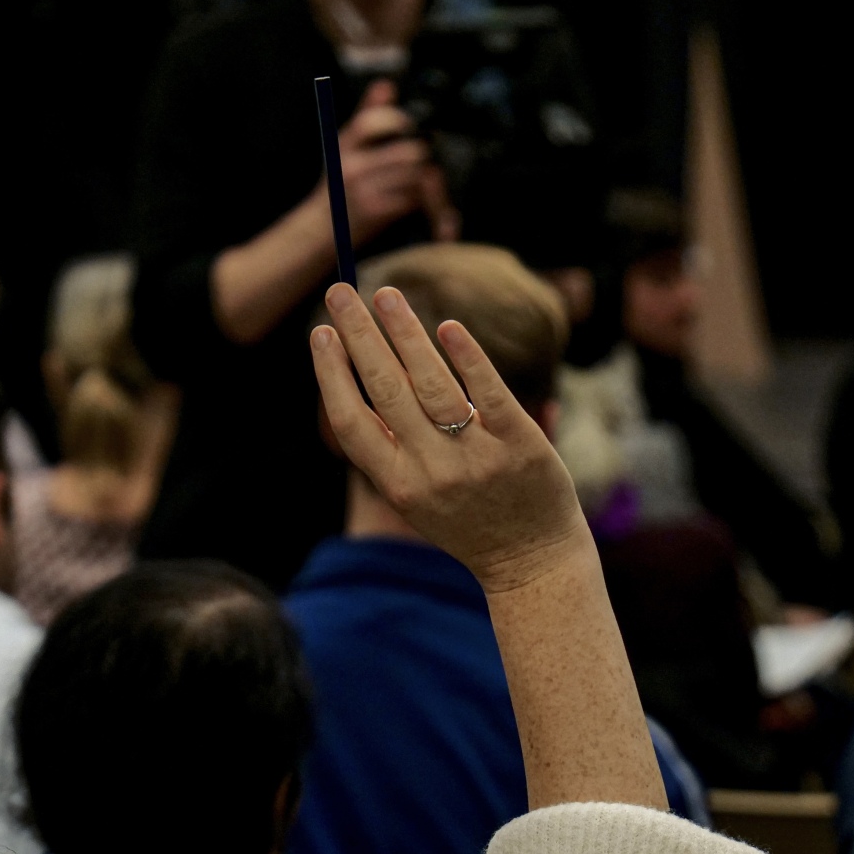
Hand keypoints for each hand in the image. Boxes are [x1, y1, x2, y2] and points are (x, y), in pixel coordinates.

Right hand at [311, 282, 585, 593]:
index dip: (330, 374)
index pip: (351, 421)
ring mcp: (476, 457)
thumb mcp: (414, 497)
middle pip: (386, 390)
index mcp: (397, 483)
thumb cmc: (467, 520)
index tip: (321, 333)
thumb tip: (355, 378)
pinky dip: (466, 358)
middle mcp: (431, 470)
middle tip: (340, 292)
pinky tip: (447, 327)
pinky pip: (488, 392)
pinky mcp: (519, 444)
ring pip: (432, 384)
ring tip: (386, 294)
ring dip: (404, 333)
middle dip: (359, 336)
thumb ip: (387, 448)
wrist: (532, 561)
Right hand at [326, 80, 438, 244]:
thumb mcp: (346, 147)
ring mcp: (364, 191)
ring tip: (428, 177)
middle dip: (422, 155)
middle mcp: (352, 167)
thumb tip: (386, 85)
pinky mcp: (376, 213)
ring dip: (426, 177)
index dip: (396, 121)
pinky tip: (419, 197)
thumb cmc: (339, 185)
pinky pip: (411, 200)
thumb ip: (367, 115)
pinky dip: (421, 198)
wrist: (322, 229)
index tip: (408, 126)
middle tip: (429, 156)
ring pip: (413, 176)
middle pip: (406, 153)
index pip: (370, 122)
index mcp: (345, 146)